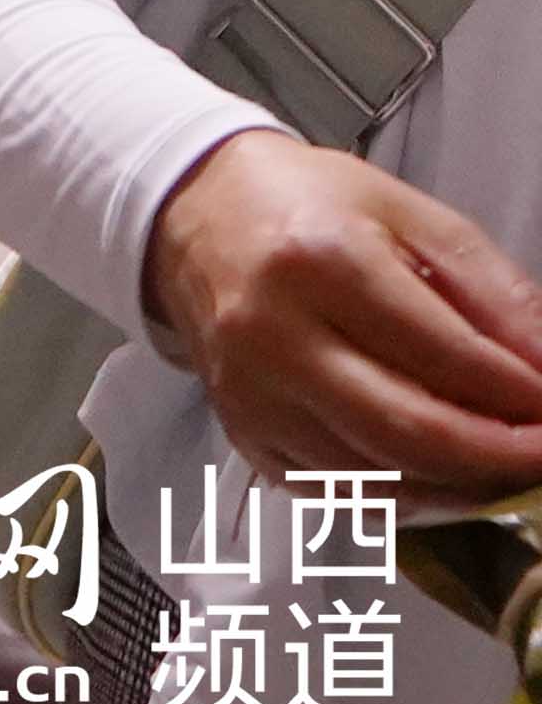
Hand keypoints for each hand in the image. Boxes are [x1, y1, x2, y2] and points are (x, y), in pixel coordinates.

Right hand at [143, 133, 541, 502]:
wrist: (195, 214)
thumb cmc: (310, 207)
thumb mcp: (415, 218)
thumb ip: (493, 292)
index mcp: (320, 261)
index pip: (443, 355)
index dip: (521, 395)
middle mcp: (272, 334)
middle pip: (407, 432)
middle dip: (502, 458)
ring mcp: (250, 392)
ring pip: (376, 477)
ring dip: (460, 487)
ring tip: (505, 466)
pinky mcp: (241, 431)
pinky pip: (338, 491)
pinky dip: (406, 496)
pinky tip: (441, 473)